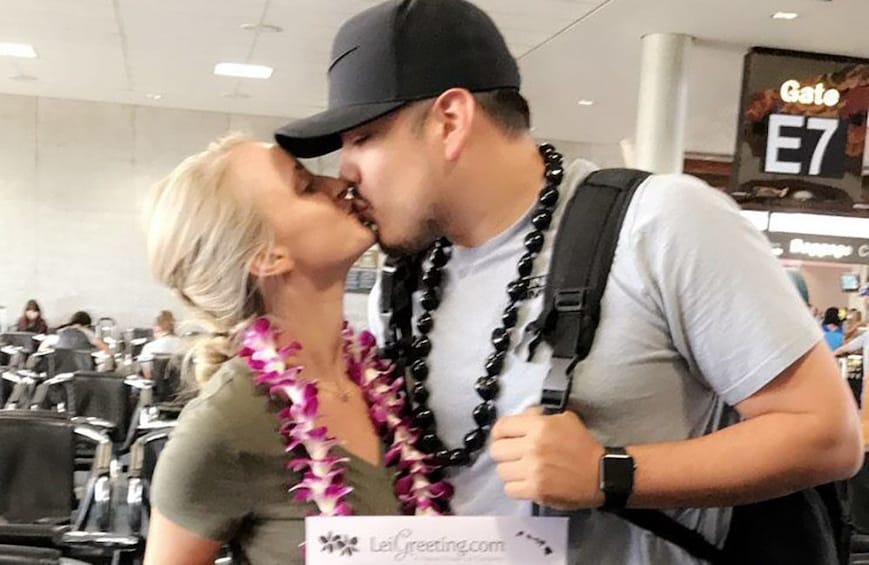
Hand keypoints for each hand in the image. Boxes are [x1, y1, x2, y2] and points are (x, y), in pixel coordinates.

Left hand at [489, 406, 604, 509]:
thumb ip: (538, 415)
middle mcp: (533, 447)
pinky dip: (516, 487)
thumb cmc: (582, 446)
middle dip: (503, 452)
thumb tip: (521, 417)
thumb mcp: (564, 419)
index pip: (501, 427)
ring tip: (521, 470)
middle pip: (496, 450)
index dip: (499, 433)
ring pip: (501, 471)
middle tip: (513, 455)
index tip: (503, 438)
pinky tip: (526, 482)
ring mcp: (533, 470)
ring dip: (510, 471)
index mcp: (538, 426)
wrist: (600, 474)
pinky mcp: (536, 490)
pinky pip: (509, 489)